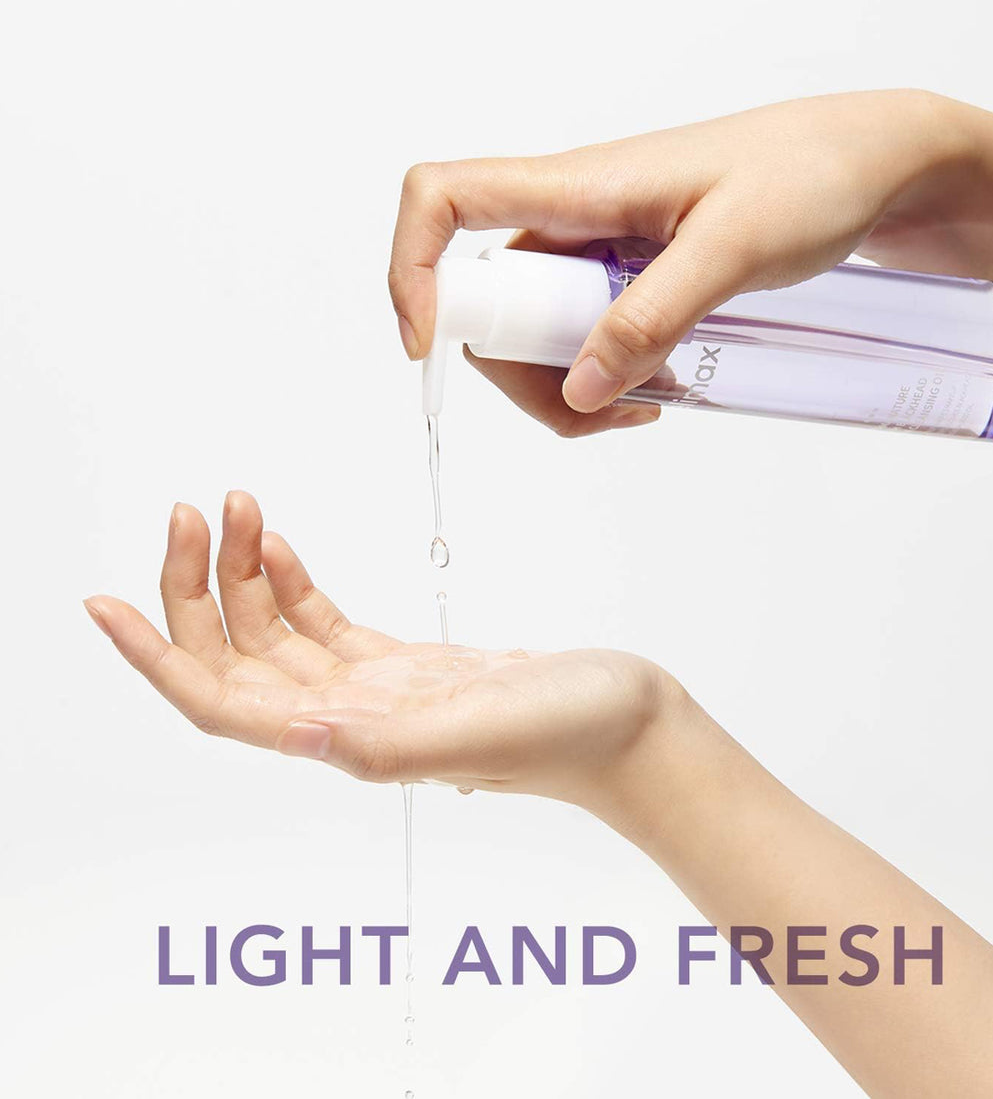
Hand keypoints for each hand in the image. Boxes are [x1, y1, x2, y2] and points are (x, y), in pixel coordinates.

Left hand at [83, 492, 679, 809]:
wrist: (630, 724)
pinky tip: (277, 546)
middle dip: (197, 589)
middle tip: (190, 512)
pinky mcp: (408, 668)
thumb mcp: (479, 733)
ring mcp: (377, 694)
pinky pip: (325, 624)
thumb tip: (289, 734)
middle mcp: (349, 721)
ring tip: (234, 505)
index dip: (157, 657)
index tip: (104, 602)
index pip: (222, 702)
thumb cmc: (572, 735)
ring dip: (243, 574)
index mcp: (350, 739)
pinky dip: (291, 582)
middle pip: (237, 659)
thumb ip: (382, 744)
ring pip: (277, 635)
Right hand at [389, 89, 992, 434]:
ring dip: (567, 386)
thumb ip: (652, 317)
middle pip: (486, 302)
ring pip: (535, 332)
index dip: (412, 269)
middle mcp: (575, 216)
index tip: (428, 347)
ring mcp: (600, 252)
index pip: (446, 200)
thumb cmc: (814, 175)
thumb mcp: (733, 249)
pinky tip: (659, 390)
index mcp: (581, 185)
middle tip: (601, 412)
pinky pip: (585, 337)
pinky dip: (604, 376)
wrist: (875, 166)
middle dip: (521, 374)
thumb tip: (578, 388)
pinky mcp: (630, 278)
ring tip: (647, 407)